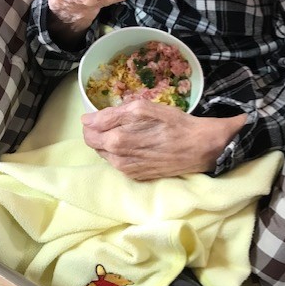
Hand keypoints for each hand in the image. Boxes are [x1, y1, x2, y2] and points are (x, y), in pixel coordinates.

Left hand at [82, 100, 246, 179]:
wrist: (199, 147)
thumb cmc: (173, 123)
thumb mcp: (143, 108)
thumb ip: (111, 114)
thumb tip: (86, 119)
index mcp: (116, 140)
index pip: (88, 133)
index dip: (94, 121)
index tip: (106, 115)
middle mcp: (117, 159)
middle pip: (94, 144)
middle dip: (101, 131)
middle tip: (120, 121)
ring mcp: (127, 171)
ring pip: (106, 154)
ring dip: (111, 142)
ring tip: (131, 131)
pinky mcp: (136, 177)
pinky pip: (119, 162)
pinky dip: (123, 152)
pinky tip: (138, 144)